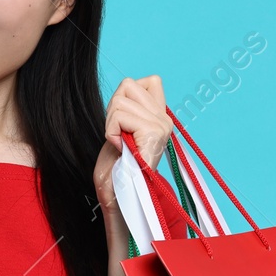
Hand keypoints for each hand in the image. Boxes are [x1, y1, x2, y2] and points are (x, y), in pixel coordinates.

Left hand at [91, 74, 169, 236]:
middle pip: (129, 84)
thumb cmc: (116, 167)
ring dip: (110, 122)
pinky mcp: (154, 134)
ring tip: (119, 143)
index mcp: (160, 117)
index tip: (122, 122)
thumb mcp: (122, 129)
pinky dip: (111, 130)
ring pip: (121, 101)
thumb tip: (129, 84)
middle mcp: (166, 120)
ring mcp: (162, 126)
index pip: (151, 80)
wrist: (117, 196)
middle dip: (113, 108)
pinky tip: (120, 147)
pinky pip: (121, 116)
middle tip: (118, 134)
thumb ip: (131, 108)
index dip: (127, 94)